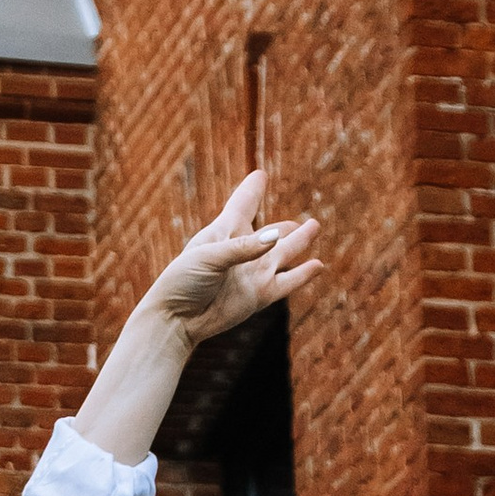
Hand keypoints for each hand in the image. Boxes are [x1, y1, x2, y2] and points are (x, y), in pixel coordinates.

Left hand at [144, 168, 322, 346]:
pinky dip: (304, 274)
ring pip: (285, 252)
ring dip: (300, 240)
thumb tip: (275, 238)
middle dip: (284, 228)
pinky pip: (289, 281)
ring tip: (313, 227)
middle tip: (302, 222)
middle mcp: (242, 251)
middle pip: (270, 232)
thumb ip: (243, 248)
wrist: (176, 320)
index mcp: (223, 232)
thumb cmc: (182, 282)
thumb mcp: (208, 257)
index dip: (252, 190)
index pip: (243, 205)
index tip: (260, 175)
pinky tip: (318, 265)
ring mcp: (253, 273)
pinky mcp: (260, 295)